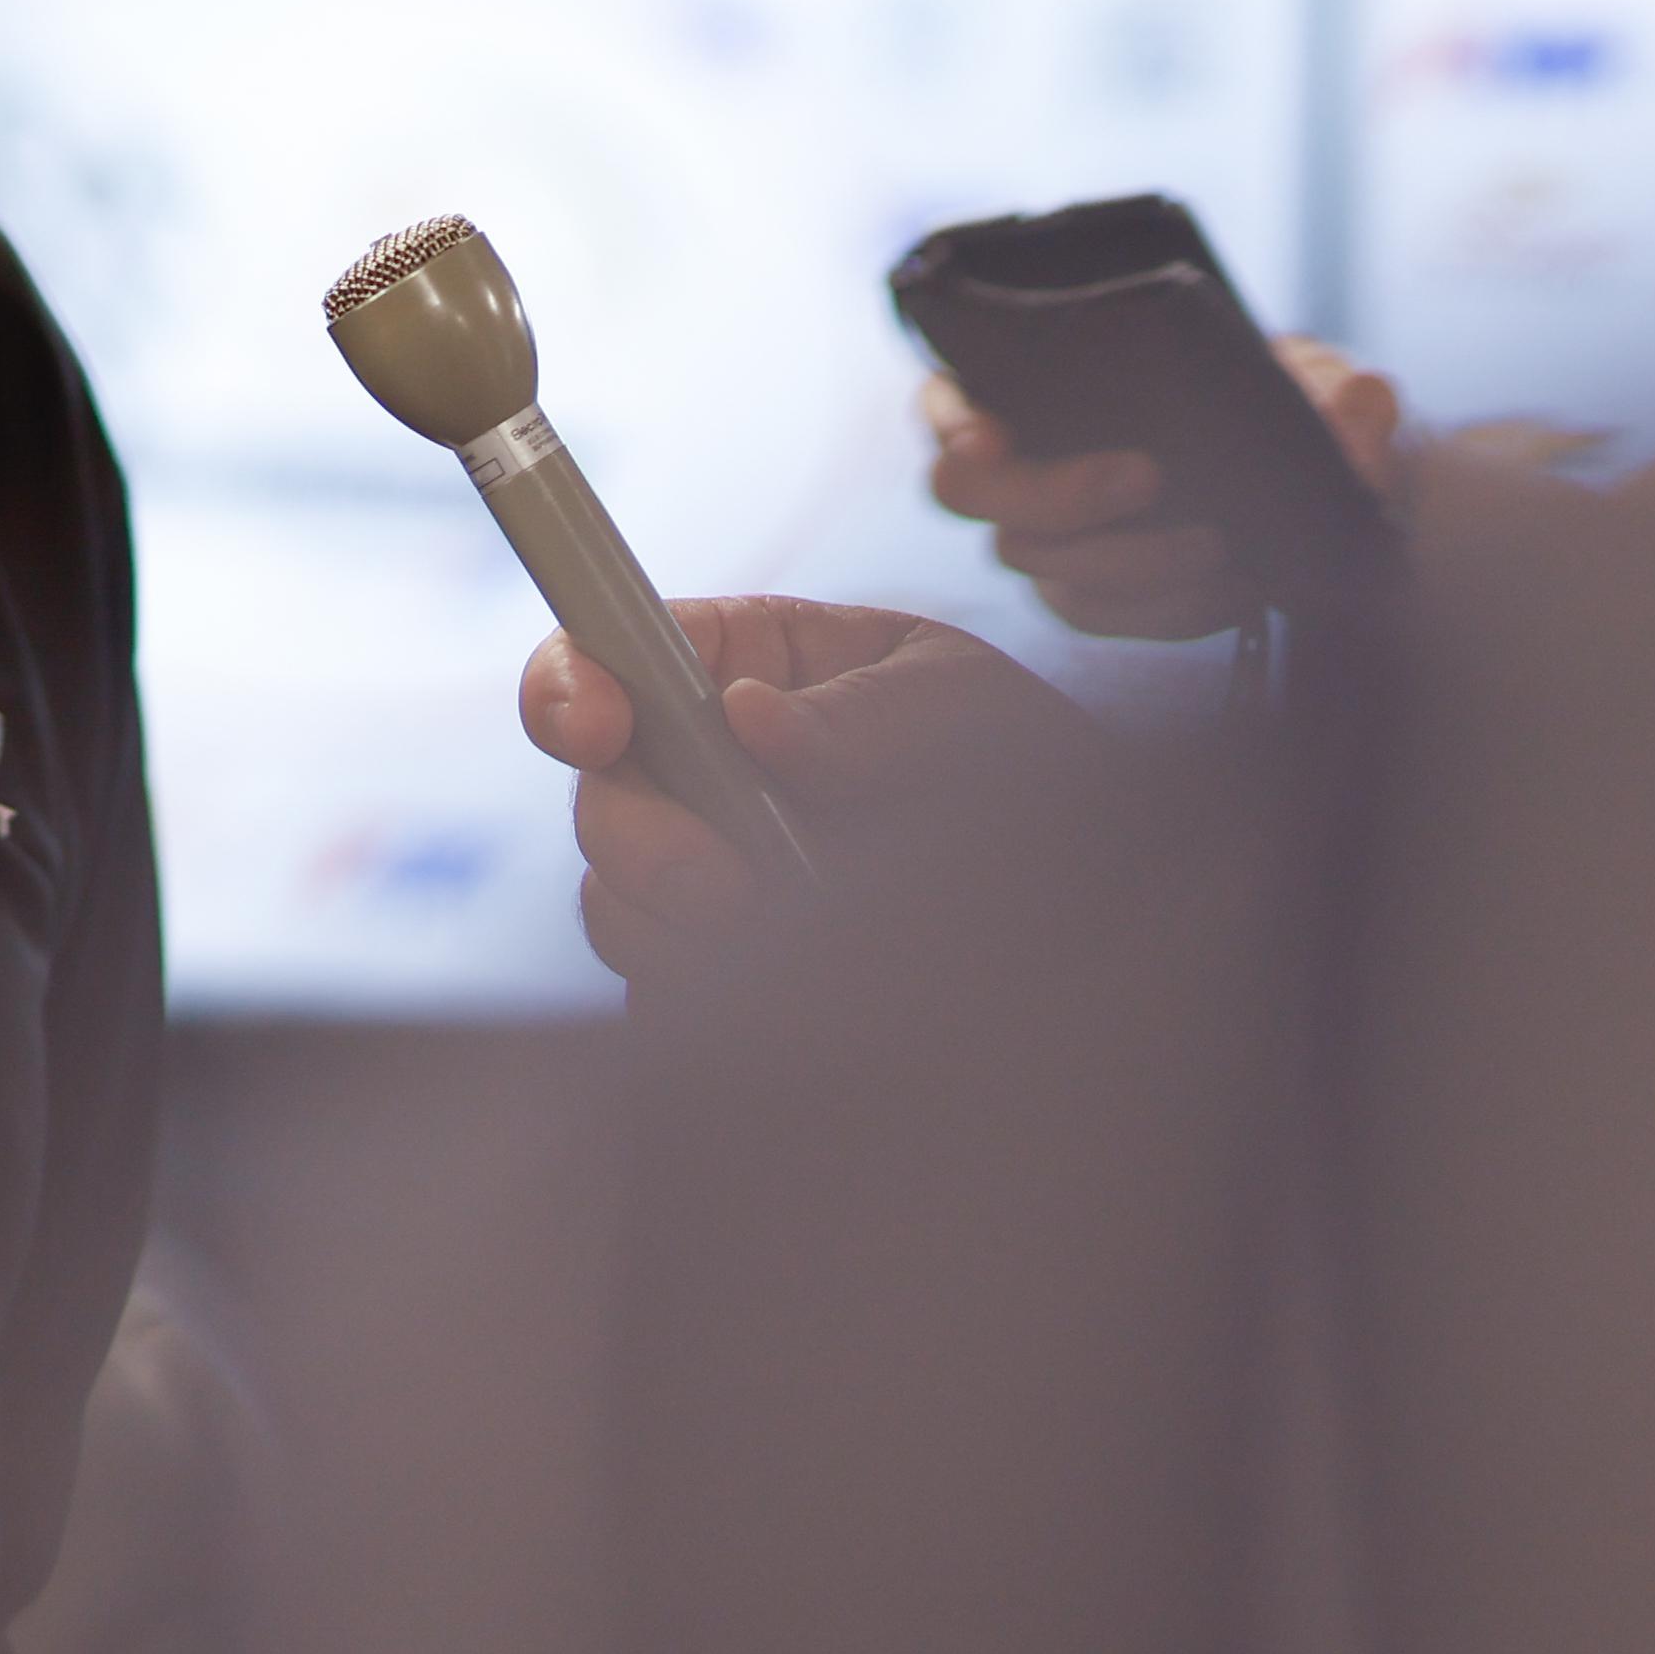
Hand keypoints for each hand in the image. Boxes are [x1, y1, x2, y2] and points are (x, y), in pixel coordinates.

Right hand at [522, 594, 1095, 985]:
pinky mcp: (715, 971)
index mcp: (738, 667)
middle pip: (598, 802)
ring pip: (617, 907)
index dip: (569, 689)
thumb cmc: (1020, 764)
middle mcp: (699, 769)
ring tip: (806, 936)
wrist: (1085, 897)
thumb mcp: (965, 704)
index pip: (600, 655)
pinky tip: (803, 992)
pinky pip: (663, 995)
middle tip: (744, 888)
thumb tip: (750, 718)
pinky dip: (716, 998)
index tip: (599, 730)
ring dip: (689, 932)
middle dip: (652, 848)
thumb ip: (867, 712)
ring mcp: (701, 874)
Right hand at [917, 337, 1402, 640]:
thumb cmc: (1279, 404)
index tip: (994, 434)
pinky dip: (1165, 610)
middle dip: (1056, 492)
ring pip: (1043, 569)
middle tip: (1149, 476)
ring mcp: (1049, 544)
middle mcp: (1016, 472)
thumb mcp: (1311, 378)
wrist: (1306, 479)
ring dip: (1127, 563)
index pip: (949, 407)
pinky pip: (1103, 618)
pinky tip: (1233, 592)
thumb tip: (1363, 406)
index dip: (956, 423)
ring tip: (1221, 548)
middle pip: (976, 498)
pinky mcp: (1096, 598)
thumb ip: (1337, 386)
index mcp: (1022, 393)